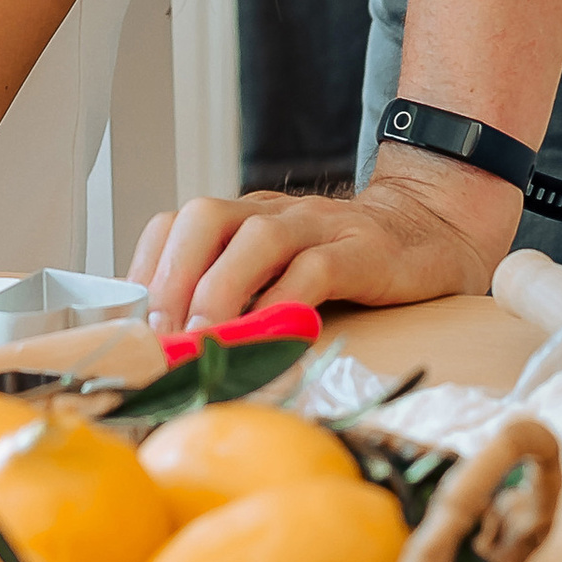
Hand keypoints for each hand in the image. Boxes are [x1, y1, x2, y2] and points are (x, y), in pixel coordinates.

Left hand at [131, 156, 515, 329]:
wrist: (431, 231)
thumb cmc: (345, 264)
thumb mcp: (279, 271)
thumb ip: (235, 294)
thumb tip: (173, 348)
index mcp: (244, 218)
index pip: (175, 225)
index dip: (144, 271)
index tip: (130, 326)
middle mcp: (272, 213)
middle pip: (204, 219)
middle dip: (172, 278)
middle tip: (163, 335)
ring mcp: (318, 228)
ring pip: (255, 240)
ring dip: (219, 291)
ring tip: (205, 341)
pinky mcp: (361, 252)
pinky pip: (316, 269)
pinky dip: (285, 303)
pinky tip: (272, 335)